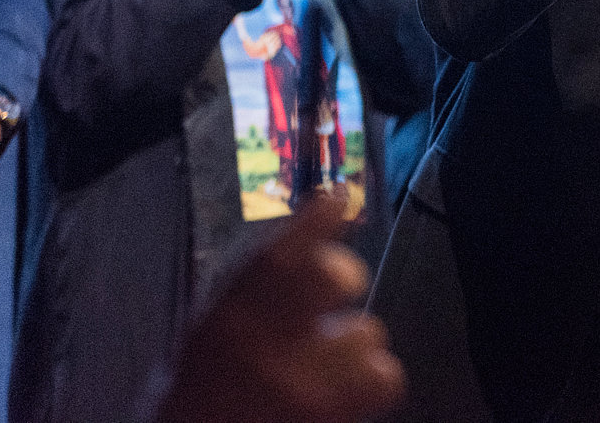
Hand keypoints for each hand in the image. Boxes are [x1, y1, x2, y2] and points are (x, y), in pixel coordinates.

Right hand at [154, 196, 405, 422]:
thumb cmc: (212, 386)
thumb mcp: (219, 326)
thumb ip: (265, 279)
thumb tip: (329, 207)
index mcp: (231, 315)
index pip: (278, 253)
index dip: (317, 219)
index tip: (338, 198)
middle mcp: (265, 342)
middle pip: (337, 277)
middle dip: (341, 284)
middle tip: (324, 311)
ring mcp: (304, 382)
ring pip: (370, 329)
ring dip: (352, 346)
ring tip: (324, 369)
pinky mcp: (332, 413)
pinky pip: (387, 376)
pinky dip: (373, 383)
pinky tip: (345, 394)